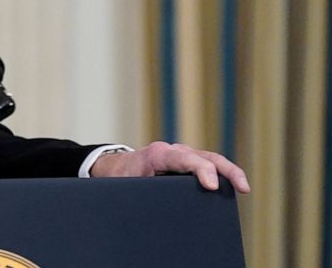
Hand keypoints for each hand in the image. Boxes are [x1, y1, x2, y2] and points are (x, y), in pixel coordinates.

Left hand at [90, 141, 250, 193]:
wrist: (118, 166)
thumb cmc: (123, 177)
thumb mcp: (128, 185)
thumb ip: (143, 193)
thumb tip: (158, 211)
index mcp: (158, 154)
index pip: (185, 159)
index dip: (201, 170)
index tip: (212, 186)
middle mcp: (174, 151)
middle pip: (206, 156)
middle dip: (226, 170)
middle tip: (243, 188)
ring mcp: (183, 154)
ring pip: (212, 159)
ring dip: (230, 172)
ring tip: (243, 189)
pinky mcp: (188, 161)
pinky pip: (209, 164)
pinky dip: (223, 173)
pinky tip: (233, 187)